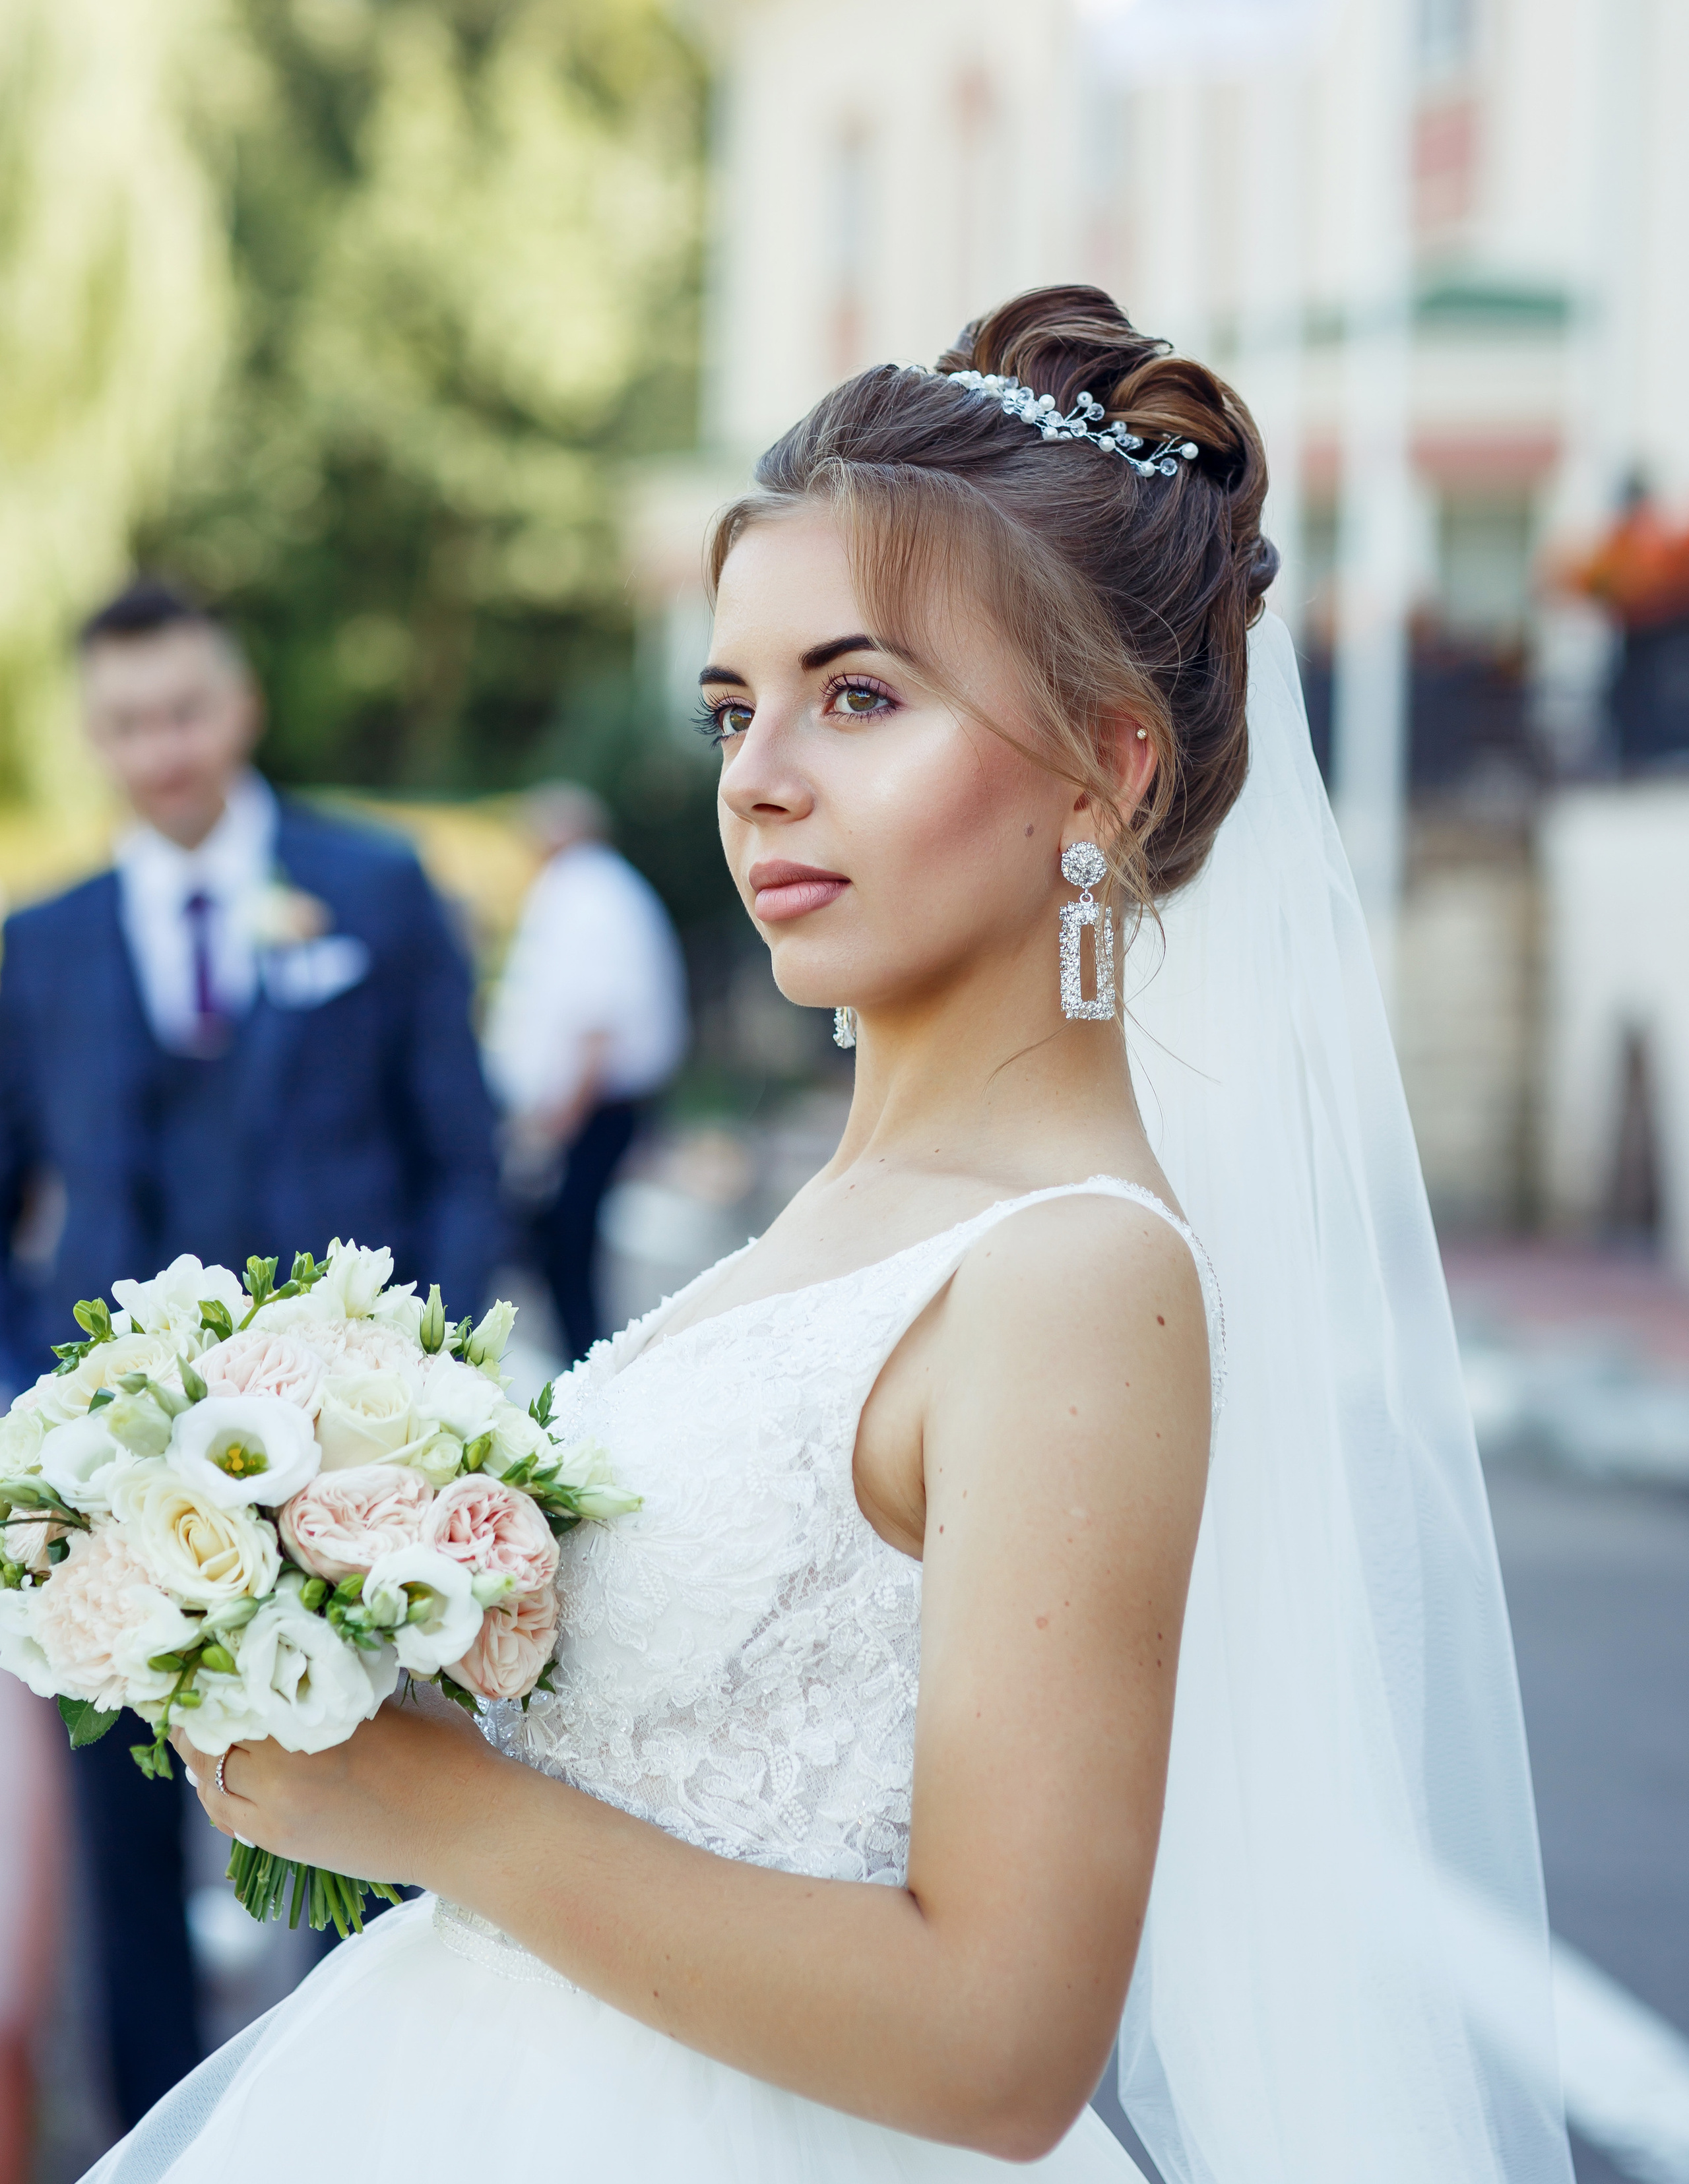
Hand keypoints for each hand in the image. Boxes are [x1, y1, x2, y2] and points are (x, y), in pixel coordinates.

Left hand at [171, 1691, 496, 1889]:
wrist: (466, 1828)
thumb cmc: (444, 1753)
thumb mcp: (387, 1702)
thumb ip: (335, 1687)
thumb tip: (297, 1661)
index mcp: (314, 1719)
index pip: (238, 1692)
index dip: (217, 1675)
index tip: (209, 1657)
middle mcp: (284, 1769)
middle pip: (212, 1738)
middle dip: (201, 1714)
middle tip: (198, 1691)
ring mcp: (279, 1814)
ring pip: (210, 1782)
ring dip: (201, 1756)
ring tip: (201, 1732)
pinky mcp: (285, 1846)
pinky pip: (228, 1817)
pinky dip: (216, 1792)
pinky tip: (221, 1775)